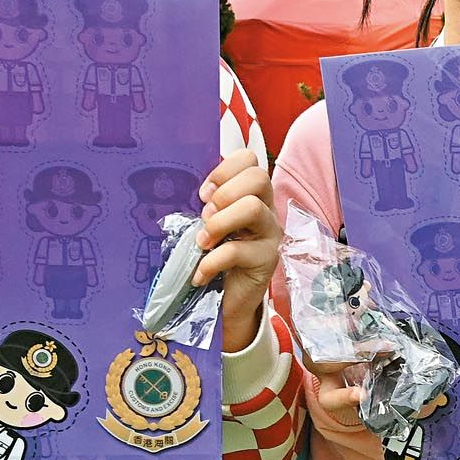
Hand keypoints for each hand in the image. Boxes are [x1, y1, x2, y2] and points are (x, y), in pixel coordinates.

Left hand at [192, 146, 281, 351]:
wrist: (229, 300)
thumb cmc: (218, 256)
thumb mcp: (211, 224)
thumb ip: (208, 206)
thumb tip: (189, 193)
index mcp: (252, 195)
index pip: (250, 160)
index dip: (223, 170)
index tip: (204, 194)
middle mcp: (267, 210)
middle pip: (258, 178)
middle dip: (225, 193)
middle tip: (206, 216)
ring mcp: (270, 234)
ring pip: (252, 208)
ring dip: (219, 223)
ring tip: (204, 242)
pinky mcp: (267, 260)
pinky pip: (237, 251)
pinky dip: (211, 262)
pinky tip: (200, 273)